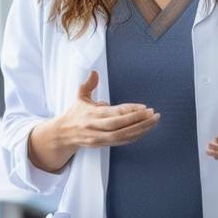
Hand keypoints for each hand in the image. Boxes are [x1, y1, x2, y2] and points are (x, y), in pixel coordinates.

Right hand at [28, 71, 159, 171]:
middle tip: (153, 114)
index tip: (145, 107)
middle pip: (120, 126)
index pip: (114, 112)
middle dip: (139, 120)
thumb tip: (94, 72)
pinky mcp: (102, 145)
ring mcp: (99, 138)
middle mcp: (95, 127)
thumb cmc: (75, 113)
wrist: (63, 134)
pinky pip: (121, 142)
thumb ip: (89, 85)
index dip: (130, 111)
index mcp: (92, 114)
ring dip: (140, 130)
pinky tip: (144, 130)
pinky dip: (134, 137)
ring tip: (153, 122)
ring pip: (123, 136)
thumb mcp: (80, 97)